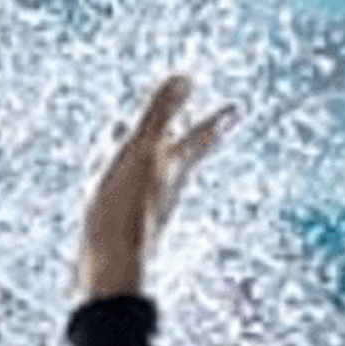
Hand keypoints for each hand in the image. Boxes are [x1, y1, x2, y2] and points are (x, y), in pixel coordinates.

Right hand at [76, 75, 235, 299]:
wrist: (107, 268)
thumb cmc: (125, 210)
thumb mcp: (142, 152)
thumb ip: (160, 115)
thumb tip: (186, 77)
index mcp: (172, 168)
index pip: (200, 136)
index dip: (216, 121)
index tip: (238, 110)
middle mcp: (163, 186)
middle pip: (179, 154)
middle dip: (188, 135)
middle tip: (204, 124)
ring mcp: (142, 204)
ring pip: (151, 170)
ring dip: (152, 150)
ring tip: (148, 139)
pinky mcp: (119, 219)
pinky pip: (125, 186)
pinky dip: (121, 170)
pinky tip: (109, 175)